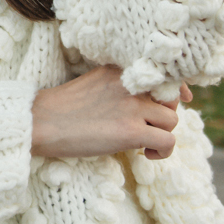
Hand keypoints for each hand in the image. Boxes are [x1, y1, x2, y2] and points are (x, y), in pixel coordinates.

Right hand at [31, 66, 192, 161]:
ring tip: (144, 144)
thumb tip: (149, 104)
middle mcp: (131, 83)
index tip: (181, 99)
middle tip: (146, 127)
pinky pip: (168, 141)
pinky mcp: (132, 131)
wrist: (42, 122)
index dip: (177, 87)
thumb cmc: (63, 109)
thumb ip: (120, 86)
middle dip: (163, 114)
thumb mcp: (94, 83)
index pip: (165, 71)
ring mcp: (133, 107)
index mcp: (121, 69)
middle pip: (171, 99)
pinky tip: (145, 154)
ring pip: (172, 120)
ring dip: (162, 134)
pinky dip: (162, 152)